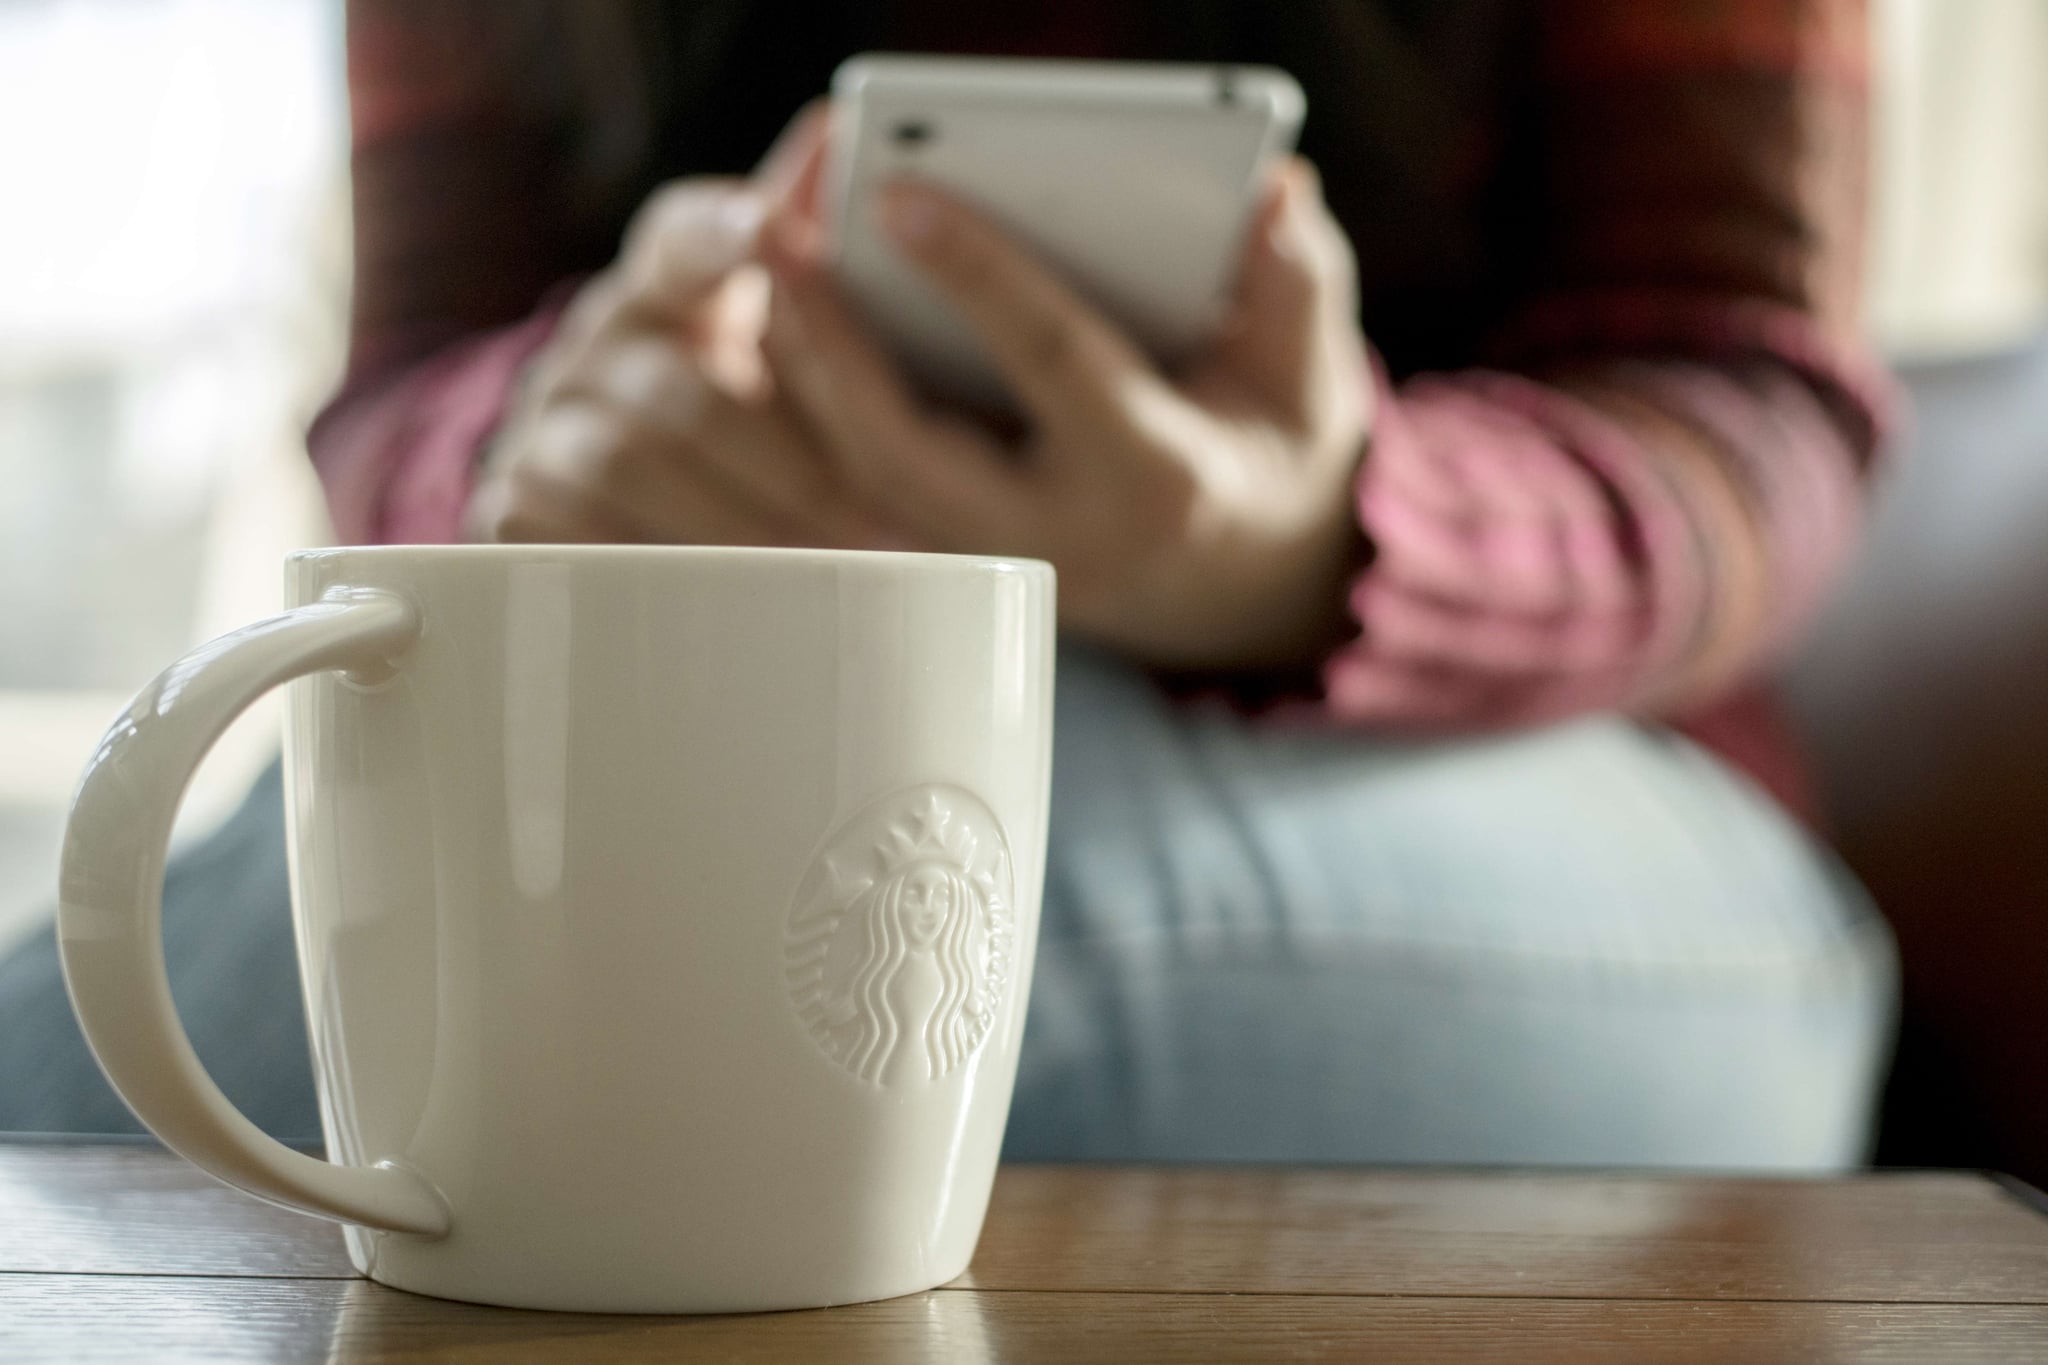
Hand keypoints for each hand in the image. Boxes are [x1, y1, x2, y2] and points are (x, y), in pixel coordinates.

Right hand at [467, 108, 888, 548]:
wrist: (649, 493)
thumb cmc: (757, 401)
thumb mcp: (792, 327)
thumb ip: (813, 244)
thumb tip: (829, 137)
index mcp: (666, 277)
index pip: (682, 234)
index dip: (721, 233)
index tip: (769, 233)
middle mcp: (593, 342)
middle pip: (676, 392)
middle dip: (786, 467)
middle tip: (879, 522)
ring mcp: (544, 426)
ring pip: (626, 467)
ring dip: (736, 528)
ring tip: (828, 574)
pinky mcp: (513, 512)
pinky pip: (575, 539)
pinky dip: (661, 571)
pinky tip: (739, 601)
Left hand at [760, 159, 1373, 670]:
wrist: (1245, 585)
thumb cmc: (1270, 452)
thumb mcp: (1309, 373)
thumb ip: (1295, 280)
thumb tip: (1273, 190)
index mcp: (1156, 476)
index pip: (1053, 363)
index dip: (977, 277)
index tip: (901, 196)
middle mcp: (1065, 536)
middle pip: (914, 453)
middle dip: (836, 346)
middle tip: (778, 236)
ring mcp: (998, 566)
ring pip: (867, 486)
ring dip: (804, 378)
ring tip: (766, 266)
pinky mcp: (955, 569)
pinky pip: (859, 500)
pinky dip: (812, 419)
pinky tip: (775, 336)